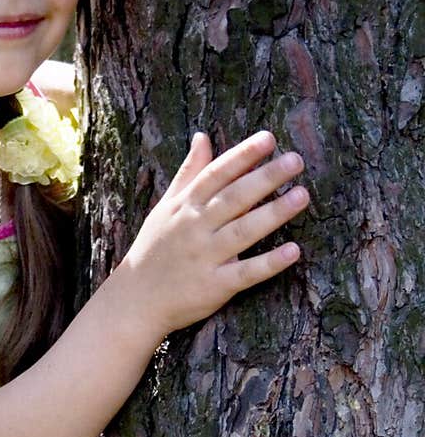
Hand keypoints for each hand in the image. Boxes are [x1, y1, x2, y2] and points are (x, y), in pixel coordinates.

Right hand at [122, 129, 308, 338]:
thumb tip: (202, 136)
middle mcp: (195, 228)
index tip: (268, 139)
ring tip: (302, 195)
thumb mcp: (165, 207)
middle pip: (234, 198)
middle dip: (265, 178)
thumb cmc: (154, 249)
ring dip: (273, 214)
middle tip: (296, 161)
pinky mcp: (214, 287)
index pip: (216, 174)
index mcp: (185, 206)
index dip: (242, 156)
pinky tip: (293, 251)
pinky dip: (269, 263)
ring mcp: (205, 257)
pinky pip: (245, 273)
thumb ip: (188, 173)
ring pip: (243, 231)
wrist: (134, 300)